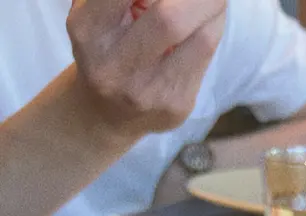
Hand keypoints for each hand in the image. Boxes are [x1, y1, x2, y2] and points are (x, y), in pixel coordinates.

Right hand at [67, 0, 225, 138]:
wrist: (107, 112)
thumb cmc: (107, 45)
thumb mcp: (97, 11)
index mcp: (88, 31)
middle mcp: (114, 67)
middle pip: (170, 16)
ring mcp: (148, 92)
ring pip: (201, 37)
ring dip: (214, 5)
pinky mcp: (176, 105)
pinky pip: (207, 54)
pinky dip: (214, 25)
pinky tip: (209, 17)